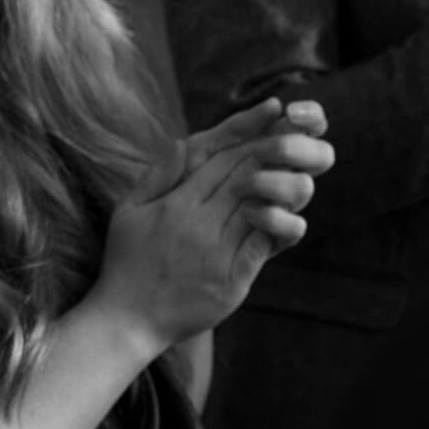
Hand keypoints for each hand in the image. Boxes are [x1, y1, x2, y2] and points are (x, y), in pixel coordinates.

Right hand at [94, 98, 330, 348]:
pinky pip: (262, 246)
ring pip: (258, 207)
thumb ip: (158, 175)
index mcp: (175, 204)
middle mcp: (198, 224)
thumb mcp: (129, 211)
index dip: (246, 132)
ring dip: (281, 184)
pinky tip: (290, 211)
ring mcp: (217, 252)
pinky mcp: (232, 280)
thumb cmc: (127, 261)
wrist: (129, 318)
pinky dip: (279, 226)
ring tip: (302, 162)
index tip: (270, 110)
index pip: (218, 158)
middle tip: (297, 126)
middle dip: (271, 149)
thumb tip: (184, 141)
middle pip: (243, 176)